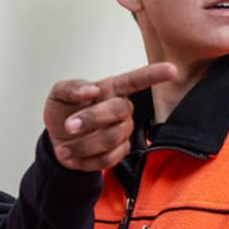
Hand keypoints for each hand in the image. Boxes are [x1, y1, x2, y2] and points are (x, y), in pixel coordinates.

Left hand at [44, 62, 176, 170]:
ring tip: (62, 146)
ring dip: (83, 143)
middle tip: (69, 125)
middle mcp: (121, 109)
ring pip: (112, 138)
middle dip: (92, 118)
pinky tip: (69, 154)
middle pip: (120, 109)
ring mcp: (122, 131)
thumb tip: (91, 89)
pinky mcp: (118, 153)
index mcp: (110, 89)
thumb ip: (71, 88)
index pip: (136, 80)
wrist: (56, 139)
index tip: (171, 70)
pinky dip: (83, 158)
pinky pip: (107, 159)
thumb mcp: (58, 94)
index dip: (154, 75)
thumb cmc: (62, 112)